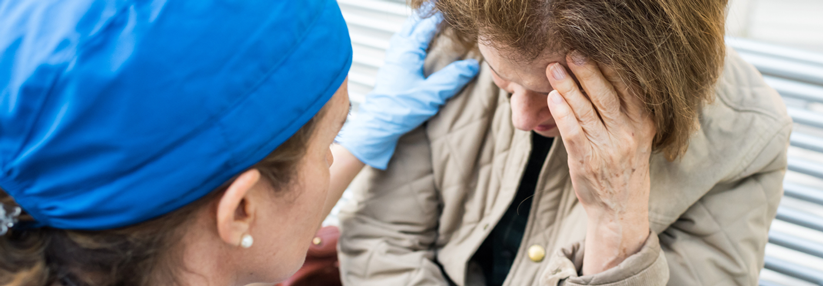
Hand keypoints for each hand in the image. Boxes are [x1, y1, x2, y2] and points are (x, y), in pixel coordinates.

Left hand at [336, 12, 478, 169]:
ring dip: (415, 24)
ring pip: (404, 33)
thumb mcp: (432, 94)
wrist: (377, 125)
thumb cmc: (400, 110)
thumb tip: (472, 66)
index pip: (426, 26)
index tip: (450, 11)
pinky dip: (408, 36)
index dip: (439, 17)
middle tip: (437, 7)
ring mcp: (391, 60)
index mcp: (408, 52)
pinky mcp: (389, 70)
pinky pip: (399, 44)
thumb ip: (452, 78)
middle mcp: (397, 51)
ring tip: (425, 20)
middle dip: (425, 15)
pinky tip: (411, 44)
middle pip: (412, 25)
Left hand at [545, 51, 655, 274]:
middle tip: (571, 52)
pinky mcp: (586, 160)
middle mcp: (628, 134)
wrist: (619, 209)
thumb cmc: (624, 167)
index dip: (612, 67)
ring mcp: (607, 147)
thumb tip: (603, 76)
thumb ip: (627, 110)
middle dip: (587, 71)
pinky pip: (572, 131)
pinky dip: (562, 112)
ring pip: (585, 110)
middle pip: (606, 95)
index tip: (596, 49)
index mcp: (644, 124)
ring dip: (567, 86)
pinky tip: (553, 98)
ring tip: (553, 69)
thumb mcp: (638, 137)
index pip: (629, 88)